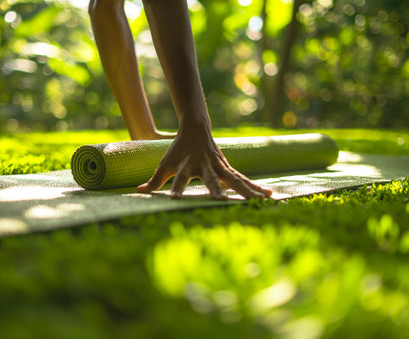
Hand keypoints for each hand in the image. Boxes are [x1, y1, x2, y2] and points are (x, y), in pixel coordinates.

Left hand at [137, 122, 272, 199]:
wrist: (196, 127)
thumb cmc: (179, 149)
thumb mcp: (165, 163)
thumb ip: (155, 179)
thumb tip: (139, 191)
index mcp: (187, 165)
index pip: (179, 178)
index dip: (176, 187)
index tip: (173, 198)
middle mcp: (205, 166)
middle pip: (211, 179)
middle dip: (216, 190)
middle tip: (222, 201)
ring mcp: (219, 166)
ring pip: (234, 179)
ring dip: (247, 190)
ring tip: (261, 201)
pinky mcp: (228, 168)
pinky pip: (243, 179)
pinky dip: (255, 187)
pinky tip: (269, 196)